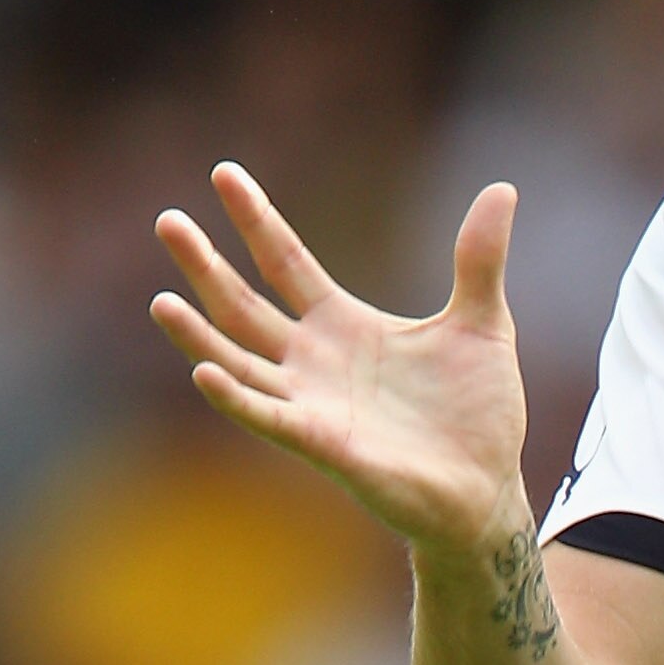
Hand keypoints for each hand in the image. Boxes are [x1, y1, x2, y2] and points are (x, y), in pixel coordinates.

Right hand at [150, 167, 529, 556]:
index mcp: (344, 325)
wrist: (489, 490)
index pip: (285, 262)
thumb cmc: (480, 415)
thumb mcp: (484, 324)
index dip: (256, 220)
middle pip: (244, 305)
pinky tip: (204, 374)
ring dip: (199, 336)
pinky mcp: (324, 445)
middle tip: (167, 221)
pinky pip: (270, 418)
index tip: (224, 174)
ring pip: (239, 362)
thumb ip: (479, 260)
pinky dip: (237, 398)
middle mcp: (314, 362)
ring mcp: (313, 404)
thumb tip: (502, 190)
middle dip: (206, 266)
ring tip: (161, 300)